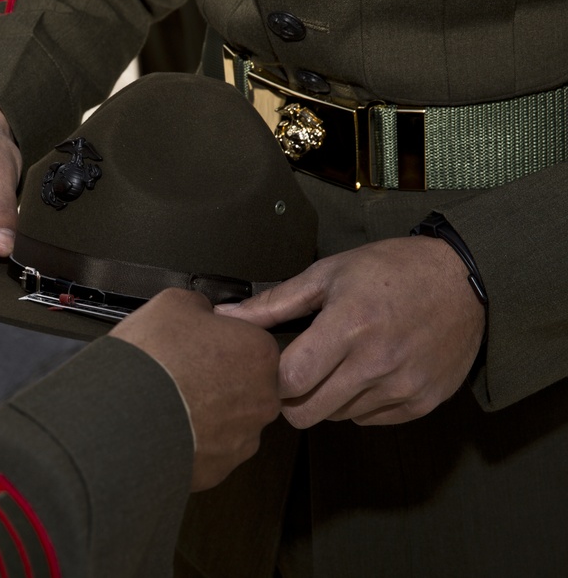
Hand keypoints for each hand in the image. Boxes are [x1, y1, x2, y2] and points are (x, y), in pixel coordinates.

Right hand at [110, 288, 280, 490]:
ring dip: (205, 411)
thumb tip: (200, 312)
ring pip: (228, 419)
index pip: (250, 342)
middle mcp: (261, 400)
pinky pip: (209, 449)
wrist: (119, 416)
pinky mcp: (219, 469)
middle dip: (217, 379)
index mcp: (259, 354)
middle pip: (245, 383)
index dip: (219, 342)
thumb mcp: (173, 303)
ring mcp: (242, 438)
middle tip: (180, 371)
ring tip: (166, 401)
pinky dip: (191, 439)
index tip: (197, 345)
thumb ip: (200, 306)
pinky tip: (164, 426)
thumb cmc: (149, 362)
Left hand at [218, 237, 485, 427]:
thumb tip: (224, 318)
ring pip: (336, 418)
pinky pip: (368, 420)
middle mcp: (376, 363)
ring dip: (326, 399)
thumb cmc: (390, 270)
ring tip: (338, 365)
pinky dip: (357, 404)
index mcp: (349, 325)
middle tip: (296, 374)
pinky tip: (365, 373)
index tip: (270, 367)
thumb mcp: (328, 274)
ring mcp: (402, 387)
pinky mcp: (422, 403)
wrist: (465, 281)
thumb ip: (274, 303)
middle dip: (290, 398)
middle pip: (306, 413)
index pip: (290, 380)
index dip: (270, 379)